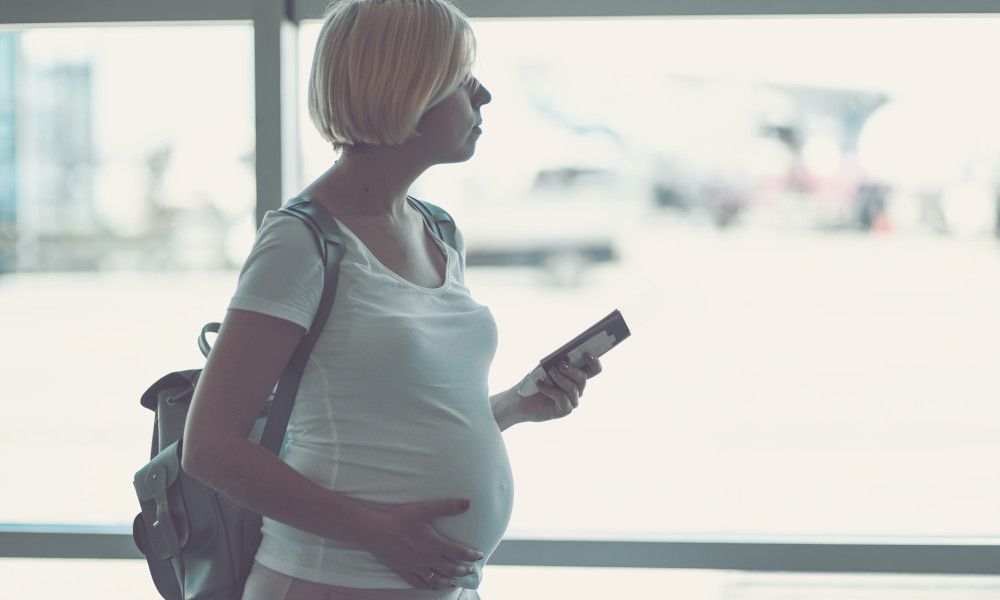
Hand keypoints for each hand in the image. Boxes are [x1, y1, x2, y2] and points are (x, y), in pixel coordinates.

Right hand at [359, 498, 484, 589]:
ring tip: (454, 582)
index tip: (479, 556)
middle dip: (463, 569)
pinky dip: (428, 586)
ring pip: (437, 579)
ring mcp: (416, 567)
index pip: (459, 552)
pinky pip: (419, 582)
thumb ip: (447, 507)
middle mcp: (428, 559)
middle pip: (451, 568)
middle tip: (470, 570)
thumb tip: (467, 503)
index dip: (471, 555)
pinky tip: (431, 586)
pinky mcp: (404, 571)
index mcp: (435, 544)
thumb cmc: (400, 518)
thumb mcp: (425, 508)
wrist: (376, 531)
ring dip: (448, 580)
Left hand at [513, 352, 602, 422]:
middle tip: (560, 364)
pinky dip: (550, 390)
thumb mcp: (545, 368)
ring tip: (549, 372)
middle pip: (583, 378)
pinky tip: (540, 384)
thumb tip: (564, 357)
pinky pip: (563, 398)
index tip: (588, 355)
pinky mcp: (564, 410)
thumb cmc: (534, 380)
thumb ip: (557, 363)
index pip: (593, 370)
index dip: (595, 362)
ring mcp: (572, 401)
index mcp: (576, 376)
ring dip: (560, 378)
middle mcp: (577, 389)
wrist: (520, 400)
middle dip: (572, 370)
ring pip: (573, 388)